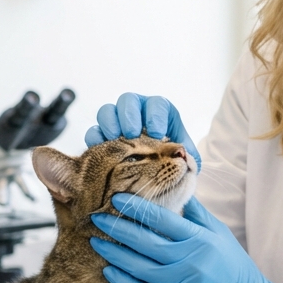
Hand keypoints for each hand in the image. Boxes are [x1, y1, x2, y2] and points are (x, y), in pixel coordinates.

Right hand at [85, 93, 200, 170]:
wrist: (159, 182)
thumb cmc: (174, 166)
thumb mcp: (186, 162)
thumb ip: (189, 159)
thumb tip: (183, 158)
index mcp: (160, 114)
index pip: (157, 104)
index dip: (155, 115)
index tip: (157, 133)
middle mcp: (138, 114)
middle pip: (128, 100)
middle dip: (129, 115)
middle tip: (133, 133)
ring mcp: (118, 125)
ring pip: (107, 112)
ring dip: (110, 123)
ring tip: (115, 139)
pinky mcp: (103, 139)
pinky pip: (94, 131)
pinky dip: (95, 138)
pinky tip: (101, 149)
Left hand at [90, 196, 282, 282]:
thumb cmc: (233, 264)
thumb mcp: (219, 232)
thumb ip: (195, 212)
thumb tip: (176, 187)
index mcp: (199, 239)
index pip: (162, 219)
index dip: (137, 207)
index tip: (116, 198)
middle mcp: (188, 260)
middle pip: (145, 242)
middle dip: (118, 228)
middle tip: (97, 217)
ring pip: (139, 267)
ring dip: (115, 253)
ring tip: (96, 242)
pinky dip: (123, 281)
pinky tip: (109, 271)